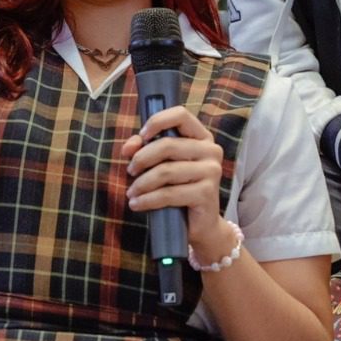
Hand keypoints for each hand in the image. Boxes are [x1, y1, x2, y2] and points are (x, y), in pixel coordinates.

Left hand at [120, 106, 227, 258]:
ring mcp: (212, 172)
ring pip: (165, 171)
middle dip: (141, 158)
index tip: (142, 136)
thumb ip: (144, 149)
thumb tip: (128, 146)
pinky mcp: (207, 193)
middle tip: (130, 171)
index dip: (157, 122)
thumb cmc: (179, 189)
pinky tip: (137, 204)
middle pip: (167, 145)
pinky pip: (169, 193)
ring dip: (142, 183)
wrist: (201, 225)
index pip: (181, 115)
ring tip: (131, 193)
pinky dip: (148, 200)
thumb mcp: (161, 165)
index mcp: (202, 137)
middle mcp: (211, 151)